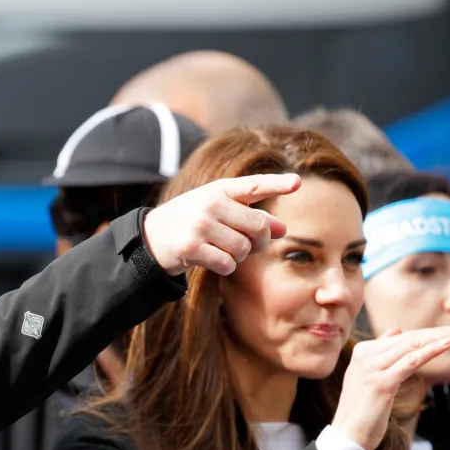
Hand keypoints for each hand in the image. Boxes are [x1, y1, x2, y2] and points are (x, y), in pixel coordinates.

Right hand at [142, 173, 300, 275]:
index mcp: (219, 189)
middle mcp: (210, 203)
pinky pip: (227, 264)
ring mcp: (199, 225)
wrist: (152, 237)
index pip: (254, 185)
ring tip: (222, 250)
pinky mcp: (191, 247)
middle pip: (258, 227)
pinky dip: (225, 267)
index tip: (298, 183)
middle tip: (250, 245)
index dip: (277, 184)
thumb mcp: (219, 211)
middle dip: (259, 241)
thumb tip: (282, 229)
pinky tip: (212, 260)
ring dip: (238, 256)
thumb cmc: (192, 221)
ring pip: (243, 249)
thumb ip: (251, 217)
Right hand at [332, 324, 449, 449]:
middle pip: (408, 339)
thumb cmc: (362, 408)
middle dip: (437, 332)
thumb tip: (396, 330)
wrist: (347, 434)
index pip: (401, 338)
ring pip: (411, 347)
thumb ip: (381, 351)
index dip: (427, 333)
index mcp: (362, 351)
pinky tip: (446, 345)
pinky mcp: (381, 382)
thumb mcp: (368, 375)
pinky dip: (430, 352)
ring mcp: (372, 368)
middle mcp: (365, 355)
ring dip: (438, 338)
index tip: (449, 331)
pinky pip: (410, 362)